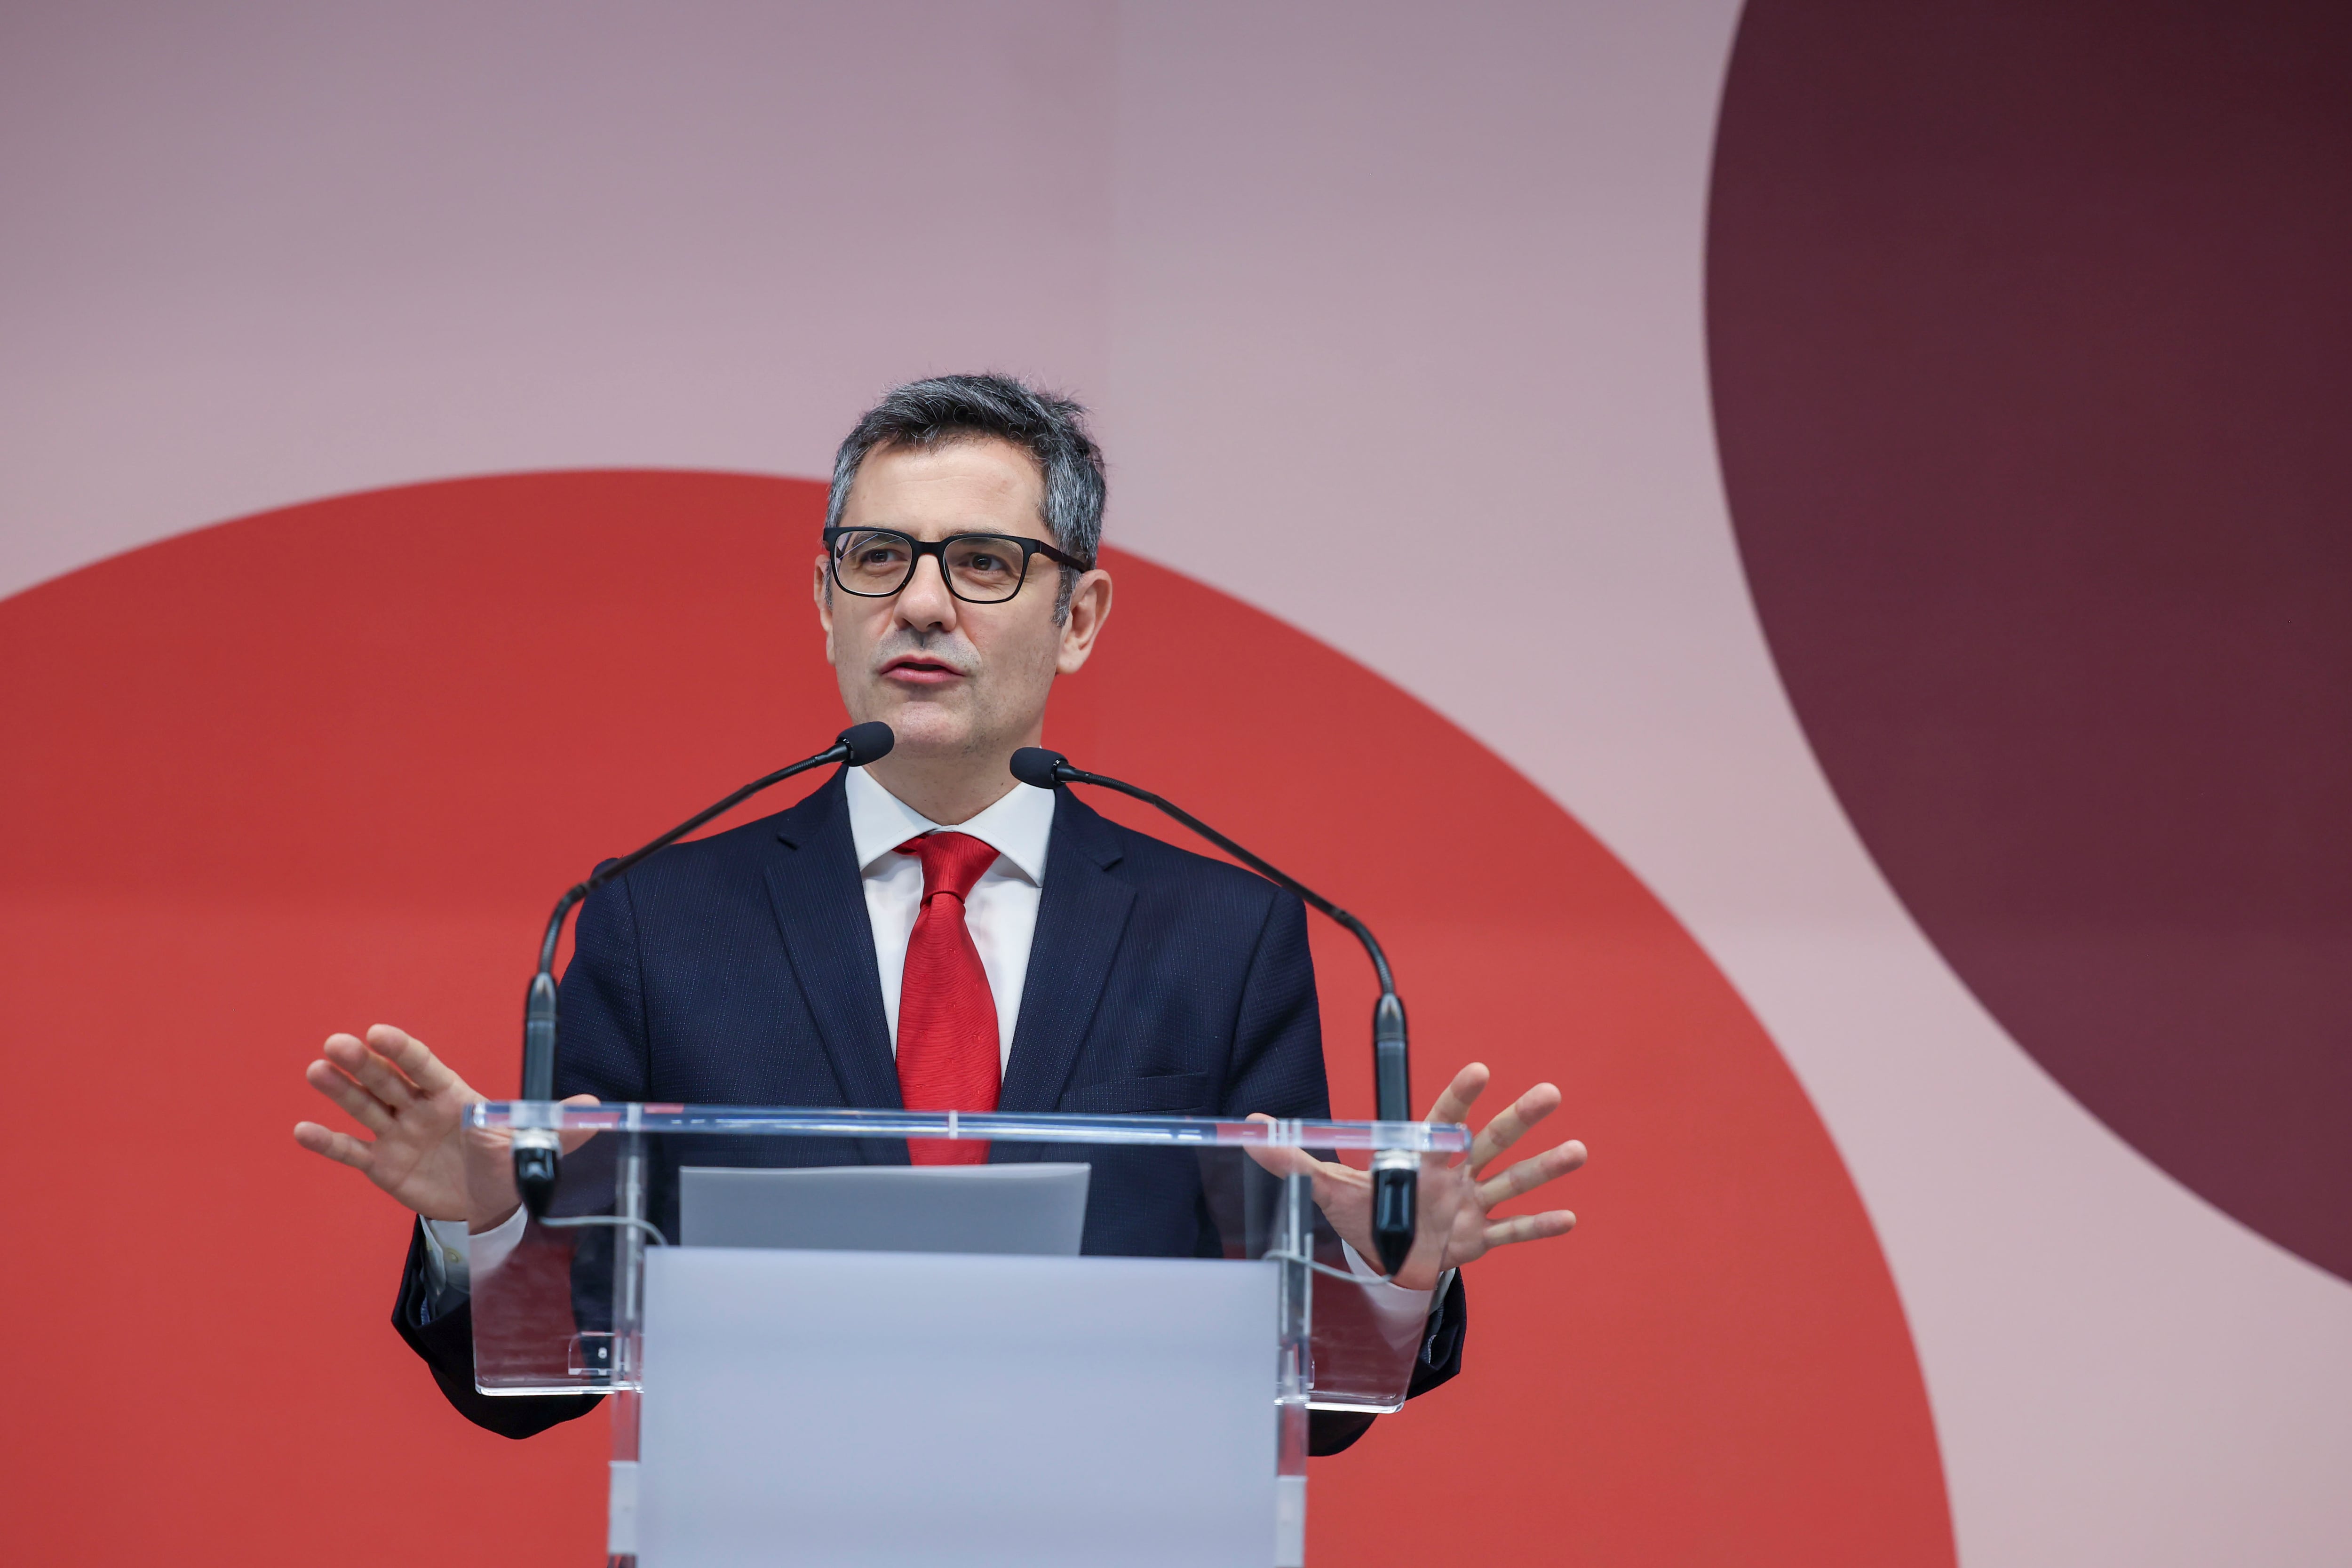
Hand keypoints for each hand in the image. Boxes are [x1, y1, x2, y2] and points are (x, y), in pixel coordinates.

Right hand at [292, 1024, 594, 1229]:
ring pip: (365, 1107)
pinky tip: (303, 1129)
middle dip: (362, 1063)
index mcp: (454, 1095)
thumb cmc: (507, 1161)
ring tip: (316, 1070)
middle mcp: (420, 1109)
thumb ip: (563, 1127)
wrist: (490, 1204)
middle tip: (335, 1044)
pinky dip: (328, 1142)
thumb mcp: (536, 1145)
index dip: (403, 1051)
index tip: (379, 1033)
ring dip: (339, 1090)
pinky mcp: (384, 1166)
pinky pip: (352, 1151)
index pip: (424, 1067)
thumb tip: (597, 1110)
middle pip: (387, 1081)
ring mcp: (398, 1135)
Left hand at [1248, 1062, 1584, 1291]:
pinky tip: (1569, 1218)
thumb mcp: (1323, 1185)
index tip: (1480, 1070)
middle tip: (1550, 1091)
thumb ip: (1290, 1157)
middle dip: (1519, 1118)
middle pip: (1490, 1141)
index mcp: (1421, 1156)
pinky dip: (1539, 1227)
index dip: (1459, 1095)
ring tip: (1577, 1150)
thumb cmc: (1361, 1212)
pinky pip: (1512, 1232)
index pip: (1442, 1118)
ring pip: (1512, 1182)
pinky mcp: (1477, 1240)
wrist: (1382, 1259)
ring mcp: (1469, 1206)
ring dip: (1544, 1168)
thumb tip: (1247, 1129)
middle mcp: (1452, 1174)